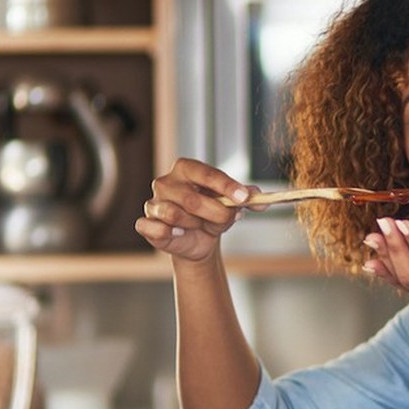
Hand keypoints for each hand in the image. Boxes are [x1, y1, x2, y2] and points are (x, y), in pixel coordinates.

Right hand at [134, 158, 260, 261]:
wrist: (199, 239)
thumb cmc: (214, 213)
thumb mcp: (232, 203)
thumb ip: (247, 199)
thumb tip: (263, 201)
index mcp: (187, 169)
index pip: (206, 173)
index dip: (226, 186)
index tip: (244, 198)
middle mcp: (166, 182)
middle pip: (191, 199)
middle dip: (216, 213)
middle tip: (229, 219)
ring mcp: (153, 203)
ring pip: (173, 215)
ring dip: (195, 224)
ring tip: (200, 225)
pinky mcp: (146, 223)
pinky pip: (153, 227)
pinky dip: (170, 233)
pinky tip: (180, 234)